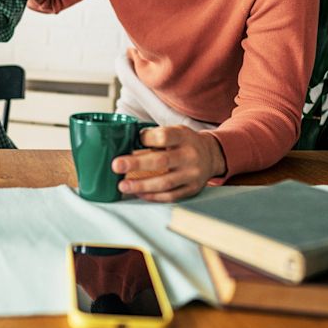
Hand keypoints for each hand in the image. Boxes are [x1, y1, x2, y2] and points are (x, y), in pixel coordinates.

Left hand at [111, 125, 227, 201]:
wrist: (211, 155)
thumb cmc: (184, 142)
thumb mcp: (174, 131)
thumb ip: (155, 136)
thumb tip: (126, 143)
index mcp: (183, 137)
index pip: (164, 137)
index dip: (146, 139)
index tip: (133, 140)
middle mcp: (190, 155)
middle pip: (161, 161)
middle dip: (136, 164)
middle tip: (116, 166)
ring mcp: (192, 174)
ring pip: (165, 183)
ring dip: (141, 185)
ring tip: (123, 186)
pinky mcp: (192, 189)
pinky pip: (171, 196)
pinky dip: (153, 196)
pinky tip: (139, 193)